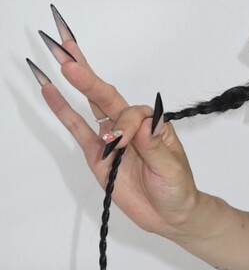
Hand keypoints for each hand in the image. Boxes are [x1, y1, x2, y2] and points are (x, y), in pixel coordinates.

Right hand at [29, 7, 199, 236]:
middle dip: (88, 75)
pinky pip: (78, 129)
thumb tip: (144, 125)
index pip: (131, 113)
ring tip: (59, 59)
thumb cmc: (177, 188)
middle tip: (68, 53)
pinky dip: (63, 111)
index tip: (124, 146)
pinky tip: (50, 91)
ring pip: (91, 105)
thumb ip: (154, 148)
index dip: (124, 126)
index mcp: (152, 124)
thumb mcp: (171, 168)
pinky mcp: (97, 155)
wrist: (170, 215)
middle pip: (106, 94)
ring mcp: (111, 138)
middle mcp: (130, 126)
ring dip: (75, 84)